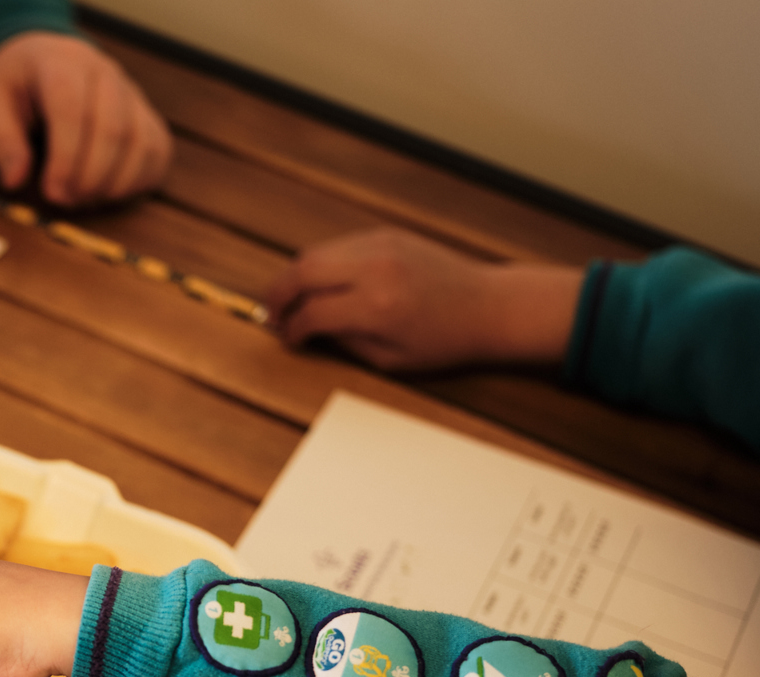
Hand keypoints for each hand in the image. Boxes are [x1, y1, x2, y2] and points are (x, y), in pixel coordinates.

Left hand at [0, 32, 171, 206]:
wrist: (38, 57)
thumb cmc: (13, 86)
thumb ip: (1, 142)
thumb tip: (14, 181)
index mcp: (61, 64)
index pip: (73, 110)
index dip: (67, 158)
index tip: (52, 194)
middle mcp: (104, 73)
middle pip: (113, 128)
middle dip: (90, 176)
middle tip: (66, 203)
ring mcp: (130, 93)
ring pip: (141, 141)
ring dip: (116, 182)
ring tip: (85, 201)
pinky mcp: (144, 114)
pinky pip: (158, 149)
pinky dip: (140, 179)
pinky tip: (111, 194)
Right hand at [263, 228, 583, 370]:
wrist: (489, 305)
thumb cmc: (446, 339)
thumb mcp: (390, 359)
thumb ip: (344, 342)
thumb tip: (309, 330)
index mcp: (376, 306)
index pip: (311, 312)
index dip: (290, 329)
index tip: (286, 338)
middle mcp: (375, 269)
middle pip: (302, 270)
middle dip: (277, 293)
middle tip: (270, 312)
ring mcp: (381, 245)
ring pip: (315, 252)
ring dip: (296, 275)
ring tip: (291, 298)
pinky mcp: (387, 234)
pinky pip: (338, 245)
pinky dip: (322, 263)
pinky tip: (321, 283)